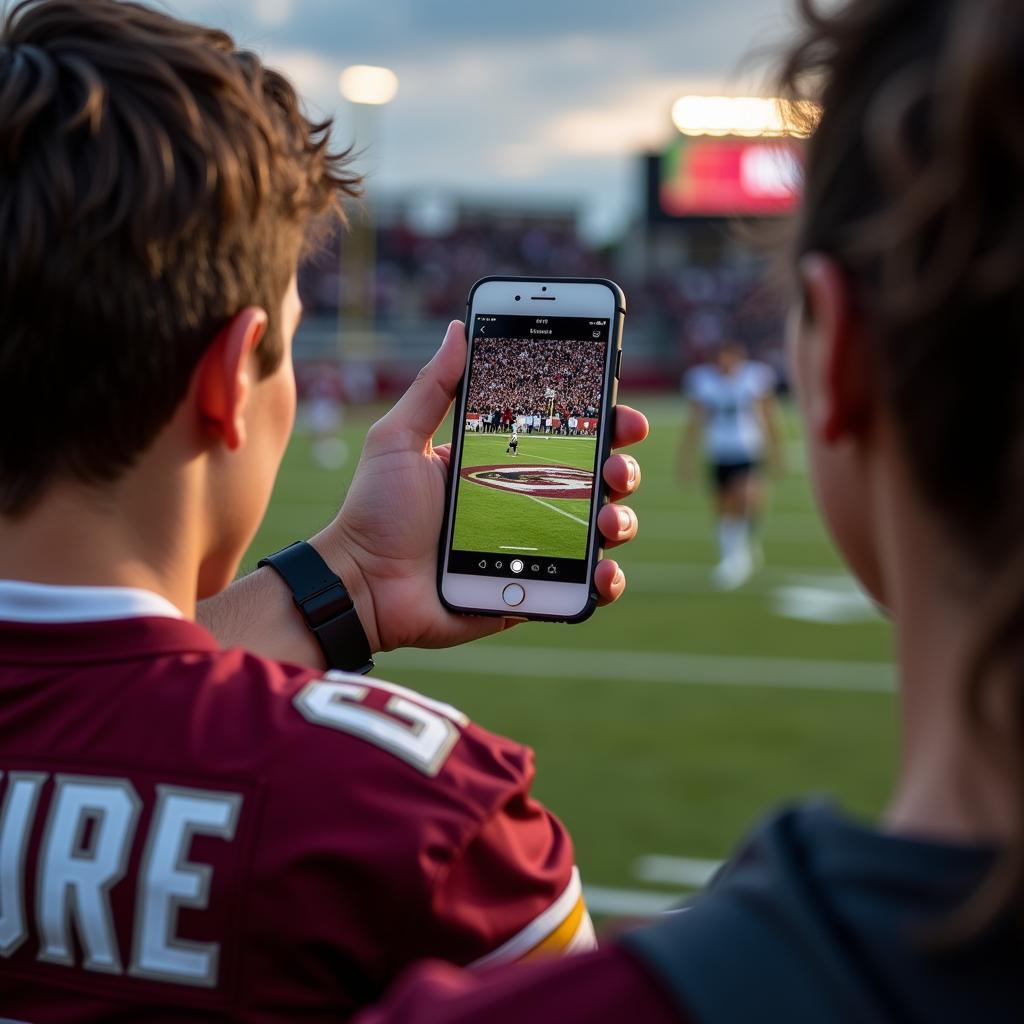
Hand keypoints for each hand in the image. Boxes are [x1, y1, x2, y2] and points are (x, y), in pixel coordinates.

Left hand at [312, 321, 647, 653]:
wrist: (361, 584)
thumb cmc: (376, 510)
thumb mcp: (399, 438)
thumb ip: (432, 386)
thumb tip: (458, 327)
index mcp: (502, 462)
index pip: (566, 435)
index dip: (603, 421)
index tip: (622, 410)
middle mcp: (526, 502)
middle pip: (597, 480)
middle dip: (622, 467)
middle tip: (614, 465)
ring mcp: (535, 549)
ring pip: (602, 531)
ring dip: (621, 520)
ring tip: (606, 519)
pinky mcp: (534, 591)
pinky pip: (584, 588)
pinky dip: (607, 580)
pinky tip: (602, 572)